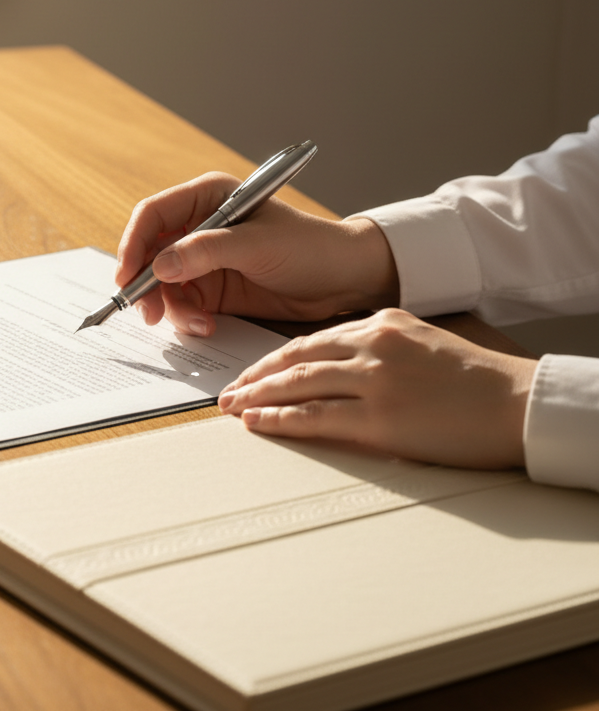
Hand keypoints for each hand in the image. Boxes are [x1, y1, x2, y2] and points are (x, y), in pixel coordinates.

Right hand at [115, 172, 399, 334]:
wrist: (344, 280)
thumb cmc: (308, 247)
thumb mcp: (256, 245)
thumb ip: (205, 252)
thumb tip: (159, 266)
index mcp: (208, 197)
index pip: (153, 215)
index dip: (134, 244)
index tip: (127, 277)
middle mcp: (200, 226)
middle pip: (150, 253)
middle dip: (146, 284)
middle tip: (149, 312)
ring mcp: (204, 259)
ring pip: (163, 284)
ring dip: (171, 307)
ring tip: (196, 323)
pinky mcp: (213, 289)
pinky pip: (183, 304)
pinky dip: (188, 318)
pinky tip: (207, 325)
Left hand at [218, 309, 536, 468]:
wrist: (518, 404)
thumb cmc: (478, 382)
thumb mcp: (423, 344)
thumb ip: (380, 350)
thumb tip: (339, 370)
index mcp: (382, 323)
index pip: (311, 339)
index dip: (274, 358)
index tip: (252, 371)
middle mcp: (372, 345)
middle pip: (294, 358)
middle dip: (255, 376)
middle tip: (227, 391)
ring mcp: (373, 380)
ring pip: (296, 384)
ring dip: (257, 396)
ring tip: (231, 407)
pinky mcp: (379, 417)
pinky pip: (313, 417)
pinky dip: (279, 420)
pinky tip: (257, 423)